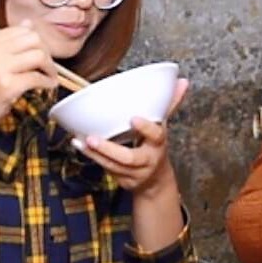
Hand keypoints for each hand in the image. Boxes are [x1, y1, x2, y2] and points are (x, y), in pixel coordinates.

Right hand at [0, 23, 57, 136]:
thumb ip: (11, 42)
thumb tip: (29, 22)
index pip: (25, 30)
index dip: (39, 43)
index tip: (42, 57)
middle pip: (34, 40)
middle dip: (47, 54)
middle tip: (48, 68)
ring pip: (38, 56)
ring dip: (50, 68)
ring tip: (49, 78)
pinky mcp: (6, 85)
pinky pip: (37, 77)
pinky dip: (47, 82)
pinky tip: (47, 86)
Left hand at [78, 79, 188, 196]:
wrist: (156, 180)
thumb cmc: (155, 147)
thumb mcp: (162, 127)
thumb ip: (170, 105)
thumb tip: (183, 81)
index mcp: (158, 144)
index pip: (155, 136)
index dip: (145, 128)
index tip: (133, 118)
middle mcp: (147, 160)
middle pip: (129, 158)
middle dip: (109, 149)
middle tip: (92, 138)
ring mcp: (133, 173)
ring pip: (113, 166)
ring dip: (95, 154)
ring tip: (81, 140)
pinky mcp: (121, 179)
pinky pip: (106, 168)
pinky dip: (92, 157)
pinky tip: (79, 144)